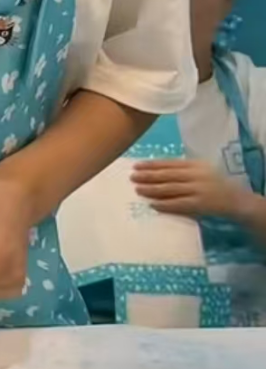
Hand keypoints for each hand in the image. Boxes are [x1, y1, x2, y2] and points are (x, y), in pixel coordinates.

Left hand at [133, 158, 248, 220]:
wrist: (237, 200)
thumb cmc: (214, 184)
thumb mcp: (201, 171)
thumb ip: (183, 170)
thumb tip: (155, 171)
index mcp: (195, 164)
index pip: (169, 163)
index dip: (152, 164)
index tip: (136, 165)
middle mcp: (196, 175)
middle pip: (167, 175)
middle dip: (148, 176)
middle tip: (132, 177)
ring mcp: (198, 189)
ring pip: (170, 189)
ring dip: (152, 189)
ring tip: (138, 189)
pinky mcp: (200, 204)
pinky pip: (178, 204)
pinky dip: (164, 204)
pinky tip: (152, 204)